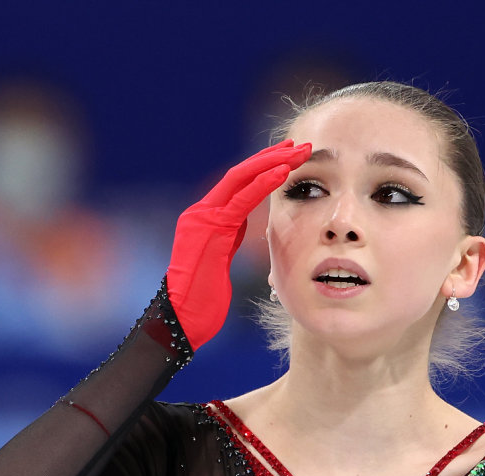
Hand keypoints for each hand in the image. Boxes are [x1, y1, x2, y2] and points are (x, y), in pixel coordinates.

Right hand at [165, 140, 313, 349]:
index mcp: (202, 219)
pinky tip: (284, 173)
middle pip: (240, 173)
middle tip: (303, 146)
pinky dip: (264, 183)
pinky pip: (242, 200)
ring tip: (300, 153)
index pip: (236, 184)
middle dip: (273, 156)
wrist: (180, 320)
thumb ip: (228, 236)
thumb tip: (242, 224)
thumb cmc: (201, 300)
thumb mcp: (219, 260)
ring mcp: (202, 219)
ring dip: (274, 163)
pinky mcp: (210, 231)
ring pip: (241, 179)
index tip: (290, 157)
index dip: (264, 166)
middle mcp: (199, 213)